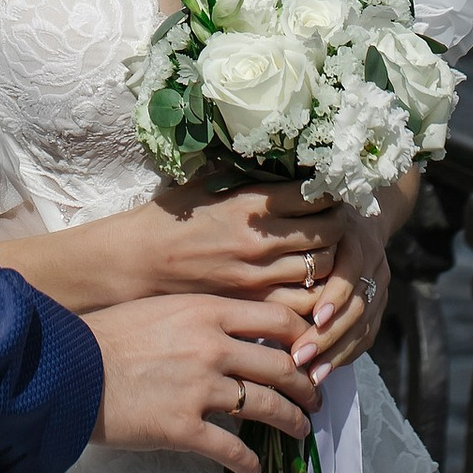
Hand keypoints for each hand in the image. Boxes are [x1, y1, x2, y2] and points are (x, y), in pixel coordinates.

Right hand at [89, 291, 321, 472]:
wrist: (69, 369)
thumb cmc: (107, 336)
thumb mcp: (160, 310)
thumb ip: (200, 319)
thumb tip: (231, 334)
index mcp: (206, 312)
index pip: (276, 319)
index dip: (302, 338)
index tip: (309, 353)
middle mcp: (212, 347)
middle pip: (281, 366)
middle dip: (306, 385)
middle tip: (314, 398)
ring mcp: (200, 389)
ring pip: (266, 407)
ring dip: (291, 422)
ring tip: (301, 431)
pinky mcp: (184, 427)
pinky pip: (231, 448)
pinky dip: (248, 461)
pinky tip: (255, 468)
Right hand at [143, 175, 341, 309]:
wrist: (135, 262)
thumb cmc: (169, 219)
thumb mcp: (208, 185)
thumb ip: (249, 180)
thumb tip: (286, 167)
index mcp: (248, 204)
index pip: (314, 195)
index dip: (329, 193)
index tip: (328, 192)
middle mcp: (259, 241)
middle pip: (328, 233)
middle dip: (337, 224)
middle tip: (333, 221)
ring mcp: (257, 277)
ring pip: (321, 269)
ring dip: (330, 259)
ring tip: (322, 252)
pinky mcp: (251, 305)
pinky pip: (302, 303)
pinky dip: (313, 293)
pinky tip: (306, 283)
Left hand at [261, 197, 389, 378]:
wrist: (356, 213)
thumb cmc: (311, 214)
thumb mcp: (302, 213)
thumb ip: (284, 233)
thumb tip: (256, 259)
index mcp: (353, 236)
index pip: (351, 271)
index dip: (335, 295)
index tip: (314, 319)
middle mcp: (372, 260)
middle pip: (358, 305)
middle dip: (330, 335)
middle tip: (300, 357)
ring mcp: (379, 283)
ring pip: (365, 325)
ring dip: (337, 352)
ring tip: (311, 375)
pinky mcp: (379, 303)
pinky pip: (367, 334)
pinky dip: (346, 354)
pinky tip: (324, 370)